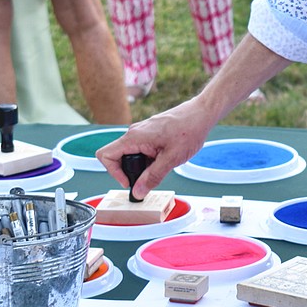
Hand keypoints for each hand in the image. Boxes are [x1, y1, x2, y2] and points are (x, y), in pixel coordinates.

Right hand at [97, 96, 215, 197]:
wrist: (201, 114)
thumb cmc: (188, 130)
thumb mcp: (171, 159)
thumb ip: (152, 176)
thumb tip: (138, 192)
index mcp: (134, 137)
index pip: (105, 155)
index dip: (113, 172)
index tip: (130, 182)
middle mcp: (134, 133)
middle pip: (116, 157)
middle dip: (128, 172)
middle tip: (147, 179)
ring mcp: (141, 133)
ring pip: (130, 155)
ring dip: (140, 166)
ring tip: (160, 167)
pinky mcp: (149, 134)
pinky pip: (140, 150)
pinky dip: (147, 159)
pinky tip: (164, 160)